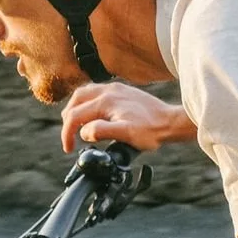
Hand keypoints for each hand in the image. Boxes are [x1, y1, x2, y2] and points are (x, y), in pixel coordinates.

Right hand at [59, 82, 196, 155]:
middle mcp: (107, 91)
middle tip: (70, 137)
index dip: (67, 134)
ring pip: (84, 93)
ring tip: (76, 124)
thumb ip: (101, 132)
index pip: (75, 116)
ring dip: (76, 109)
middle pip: (75, 101)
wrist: (170, 121)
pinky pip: (95, 91)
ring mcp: (114, 88)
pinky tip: (92, 113)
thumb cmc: (150, 130)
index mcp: (105, 102)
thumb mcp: (125, 135)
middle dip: (68, 120)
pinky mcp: (121, 90)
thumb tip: (84, 132)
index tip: (69, 148)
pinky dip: (87, 102)